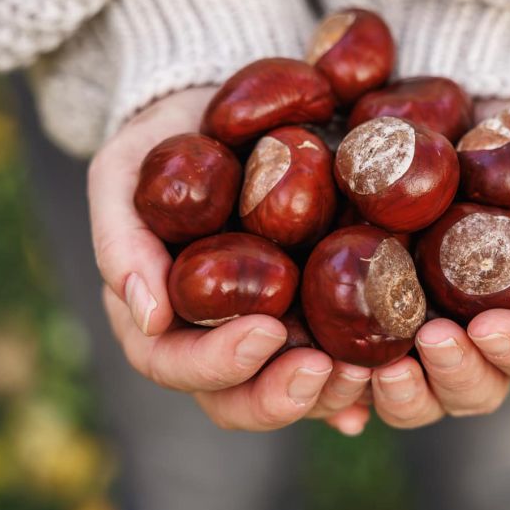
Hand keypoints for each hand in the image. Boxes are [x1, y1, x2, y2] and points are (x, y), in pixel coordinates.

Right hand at [90, 88, 371, 432]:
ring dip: (329, 394)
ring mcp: (269, 329)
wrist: (222, 108)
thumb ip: (122, 238)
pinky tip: (387, 375)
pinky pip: (338, 359)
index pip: (177, 364)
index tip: (266, 331)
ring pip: (291, 392)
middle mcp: (214, 336)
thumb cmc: (160, 142)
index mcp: (160, 316)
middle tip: (325, 368)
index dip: (218, 363)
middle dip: (280, 397)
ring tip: (367, 368)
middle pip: (238, 401)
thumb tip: (151, 317)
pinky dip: (362, 385)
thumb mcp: (122, 171)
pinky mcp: (315, 311)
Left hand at [369, 103, 509, 427]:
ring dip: (400, 395)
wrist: (468, 110)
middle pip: (476, 390)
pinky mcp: (372, 318)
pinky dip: (347, 395)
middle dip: (455, 374)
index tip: (488, 325)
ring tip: (375, 366)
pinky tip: (334, 378)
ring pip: (417, 397)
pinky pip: (357, 377)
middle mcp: (482, 338)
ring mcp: (423, 334)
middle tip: (431, 338)